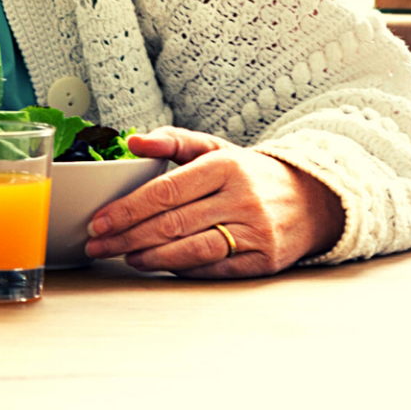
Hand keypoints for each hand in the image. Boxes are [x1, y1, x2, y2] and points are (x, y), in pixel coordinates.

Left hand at [84, 127, 346, 277]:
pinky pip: (215, 269)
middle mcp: (241, 198)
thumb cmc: (250, 174)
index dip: (128, 209)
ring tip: (125, 257)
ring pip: (193, 249)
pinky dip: (183, 269)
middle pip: (173, 222)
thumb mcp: (214, 148)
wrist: (313, 199)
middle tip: (98, 243)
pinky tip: (159, 265)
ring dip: (151, 256)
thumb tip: (132, 142)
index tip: (100, 221)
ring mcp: (256, 232)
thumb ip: (172, 140)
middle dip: (128, 236)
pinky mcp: (264, 261)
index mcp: (225, 166)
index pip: (165, 190)